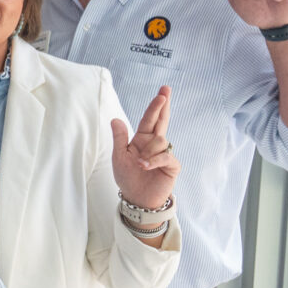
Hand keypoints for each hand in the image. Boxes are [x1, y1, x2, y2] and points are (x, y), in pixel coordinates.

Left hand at [111, 84, 178, 210]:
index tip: (162, 93)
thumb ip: (120, 138)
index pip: (149, 119)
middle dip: (163, 105)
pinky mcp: (172, 165)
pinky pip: (165, 156)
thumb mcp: (119, 157)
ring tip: (140, 164)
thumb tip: (115, 119)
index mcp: (142, 139)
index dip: (156, 106)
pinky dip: (154, 160)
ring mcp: (165, 153)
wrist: (137, 198)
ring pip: (161, 139)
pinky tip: (145, 166)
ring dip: (148, 151)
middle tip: (165, 89)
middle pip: (162, 120)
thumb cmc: (128, 177)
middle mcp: (155, 143)